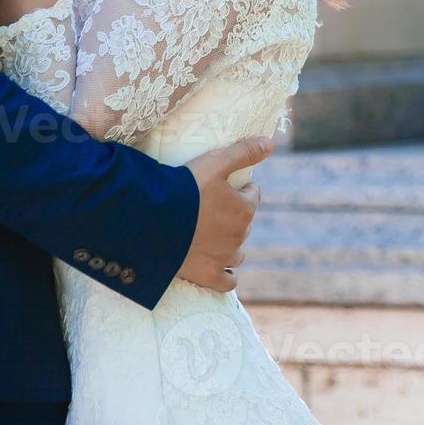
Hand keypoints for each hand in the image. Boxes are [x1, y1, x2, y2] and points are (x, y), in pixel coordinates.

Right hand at [178, 137, 273, 291]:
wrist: (153, 219)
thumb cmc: (185, 187)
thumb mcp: (216, 162)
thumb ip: (244, 152)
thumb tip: (270, 142)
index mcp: (245, 209)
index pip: (252, 195)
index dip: (240, 189)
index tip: (224, 186)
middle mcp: (240, 236)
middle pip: (244, 224)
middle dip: (233, 216)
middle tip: (210, 208)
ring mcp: (224, 258)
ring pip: (237, 252)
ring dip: (230, 244)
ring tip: (210, 235)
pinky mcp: (208, 276)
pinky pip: (227, 282)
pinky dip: (226, 276)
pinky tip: (219, 269)